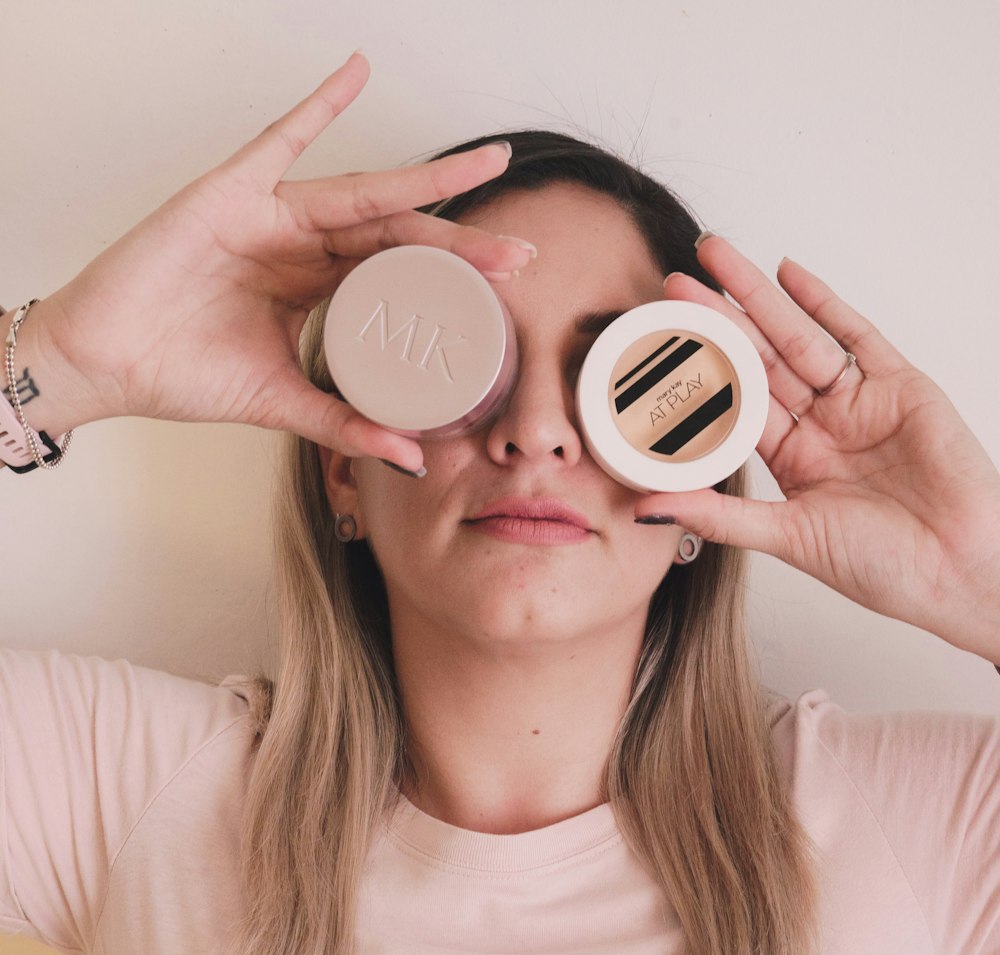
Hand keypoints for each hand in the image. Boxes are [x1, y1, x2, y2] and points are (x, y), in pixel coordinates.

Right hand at [28, 51, 531, 468]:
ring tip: (486, 165)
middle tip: (520, 248)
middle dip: (461, 239)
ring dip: (427, 180)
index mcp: (315, 286)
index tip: (508, 285)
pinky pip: (279, 139)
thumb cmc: (182, 372)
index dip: (453, 276)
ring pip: (364, 192)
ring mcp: (270, 214)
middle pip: (397, 232)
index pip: (399, 273)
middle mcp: (302, 243)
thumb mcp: (282, 403)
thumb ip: (345, 423)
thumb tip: (411, 457)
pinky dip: (318, 104)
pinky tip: (357, 71)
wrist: (108, 364)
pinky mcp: (231, 193)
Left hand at [636, 237, 999, 660]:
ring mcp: (859, 402)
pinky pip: (857, 335)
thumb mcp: (788, 539)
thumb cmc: (882, 567)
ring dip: (757, 298)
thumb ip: (718, 518)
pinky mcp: (900, 385)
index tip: (657, 345)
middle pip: (759, 362)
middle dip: (717, 321)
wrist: (956, 569)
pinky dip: (823, 302)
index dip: (697, 374)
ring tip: (714, 258)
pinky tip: (787, 273)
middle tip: (672, 284)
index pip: (734, 406)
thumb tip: (644, 509)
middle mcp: (821, 427)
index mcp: (791, 462)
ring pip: (797, 338)